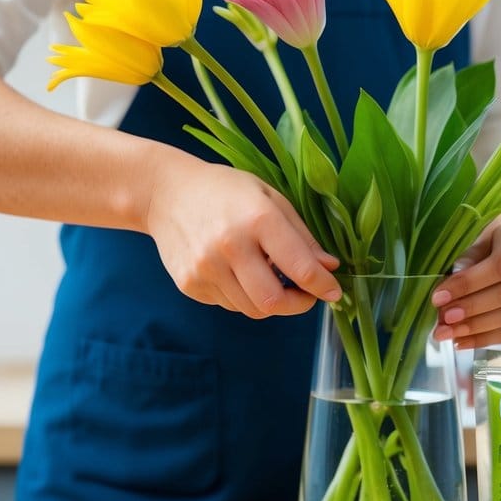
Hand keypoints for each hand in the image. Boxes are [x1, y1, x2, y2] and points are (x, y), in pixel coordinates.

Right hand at [146, 155, 340, 317]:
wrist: (166, 192)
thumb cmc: (226, 192)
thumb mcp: (270, 198)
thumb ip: (301, 236)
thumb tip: (329, 267)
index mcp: (258, 219)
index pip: (300, 268)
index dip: (322, 286)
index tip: (334, 292)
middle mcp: (230, 246)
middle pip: (273, 302)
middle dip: (297, 305)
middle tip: (305, 295)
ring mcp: (205, 268)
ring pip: (251, 309)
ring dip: (269, 301)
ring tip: (267, 276)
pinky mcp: (189, 284)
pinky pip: (228, 304)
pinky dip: (241, 296)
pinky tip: (236, 271)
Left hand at [430, 218, 500, 349]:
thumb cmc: (487, 235)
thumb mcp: (474, 237)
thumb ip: (463, 261)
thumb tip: (445, 294)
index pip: (499, 267)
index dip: (468, 284)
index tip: (438, 297)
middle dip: (471, 310)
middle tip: (442, 320)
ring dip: (474, 330)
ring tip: (446, 334)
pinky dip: (484, 339)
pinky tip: (461, 341)